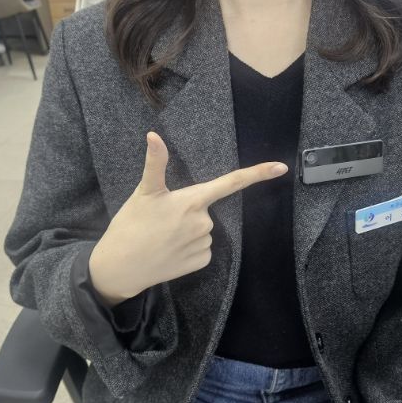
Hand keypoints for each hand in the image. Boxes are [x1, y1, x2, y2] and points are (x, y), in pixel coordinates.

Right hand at [89, 131, 288, 306]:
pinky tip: (169, 252)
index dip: (257, 174)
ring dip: (187, 232)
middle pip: (205, 211)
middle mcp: (203, 222)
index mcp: (192, 200)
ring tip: (161, 237)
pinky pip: (202, 249)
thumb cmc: (130, 225)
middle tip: (160, 221)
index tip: (281, 167)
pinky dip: (189, 249)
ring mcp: (204, 243)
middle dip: (188, 213)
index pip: (230, 183)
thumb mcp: (143, 192)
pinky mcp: (202, 262)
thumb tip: (153, 135)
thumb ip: (155, 163)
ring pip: (203, 231)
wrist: (120, 267)